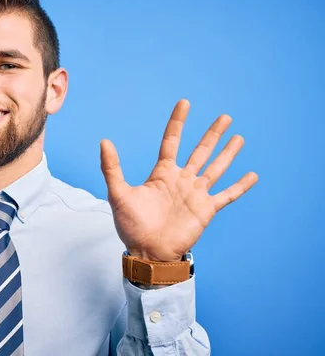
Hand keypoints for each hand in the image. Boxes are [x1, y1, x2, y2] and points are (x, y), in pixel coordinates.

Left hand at [100, 99, 257, 261]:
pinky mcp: (206, 210)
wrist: (147, 252)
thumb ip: (111, 168)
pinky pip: (227, 195)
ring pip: (216, 168)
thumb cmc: (131, 226)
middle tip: (225, 117)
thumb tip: (104, 141)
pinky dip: (239, 186)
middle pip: (200, 150)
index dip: (178, 122)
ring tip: (239, 138)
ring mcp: (195, 194)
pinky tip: (252, 175)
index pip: (172, 141)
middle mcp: (181, 180)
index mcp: (162, 174)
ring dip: (227, 154)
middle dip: (212, 134)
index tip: (185, 103)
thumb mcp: (118, 194)